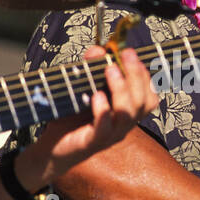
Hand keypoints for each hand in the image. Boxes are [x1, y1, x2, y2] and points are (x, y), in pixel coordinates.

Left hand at [17, 47, 156, 185]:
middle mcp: (122, 126)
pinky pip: (104, 128)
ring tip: (110, 71)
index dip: (144, 76)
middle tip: (125, 56)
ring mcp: (109, 136)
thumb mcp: (82, 90)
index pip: (148, 97)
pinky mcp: (91, 143)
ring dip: (121, 89)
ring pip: (127, 114)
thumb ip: (90, 69)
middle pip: (142, 103)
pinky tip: (97, 96)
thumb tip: (98, 50)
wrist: (51, 148)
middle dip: (136, 76)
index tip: (130, 54)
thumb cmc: (71, 119)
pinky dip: (103, 110)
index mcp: (125, 114)